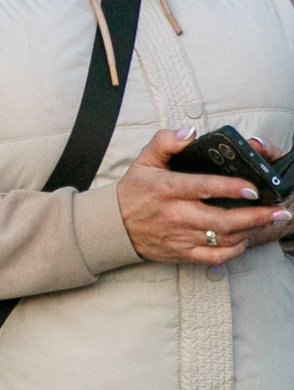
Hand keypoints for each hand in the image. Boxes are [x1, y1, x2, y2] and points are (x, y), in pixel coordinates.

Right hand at [119, 128, 293, 264]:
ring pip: (222, 239)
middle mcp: (175, 215)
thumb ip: (165, 141)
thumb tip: (190, 132)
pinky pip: (213, 257)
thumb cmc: (133, 191)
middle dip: (255, 216)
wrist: (113, 226)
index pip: (203, 187)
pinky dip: (232, 251)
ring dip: (250, 232)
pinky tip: (244, 239)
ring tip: (269, 222)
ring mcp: (180, 236)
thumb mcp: (144, 160)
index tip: (252, 187)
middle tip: (280, 211)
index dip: (230, 187)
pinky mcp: (182, 253)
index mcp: (167, 189)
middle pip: (222, 220)